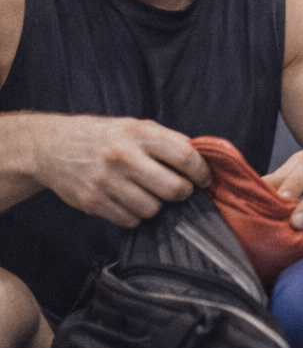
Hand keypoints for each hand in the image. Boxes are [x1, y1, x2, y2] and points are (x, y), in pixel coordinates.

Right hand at [31, 115, 209, 227]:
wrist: (51, 146)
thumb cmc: (102, 136)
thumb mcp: (135, 126)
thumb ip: (167, 141)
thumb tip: (202, 159)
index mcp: (139, 134)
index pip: (185, 156)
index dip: (202, 171)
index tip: (205, 179)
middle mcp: (123, 156)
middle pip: (173, 188)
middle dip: (182, 193)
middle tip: (179, 190)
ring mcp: (106, 181)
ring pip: (152, 208)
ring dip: (156, 205)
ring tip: (147, 193)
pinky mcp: (93, 201)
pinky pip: (130, 220)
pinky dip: (135, 215)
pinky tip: (128, 201)